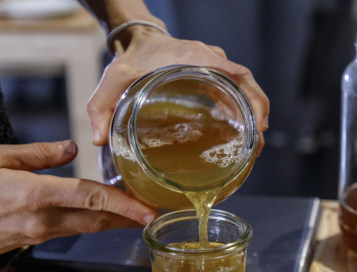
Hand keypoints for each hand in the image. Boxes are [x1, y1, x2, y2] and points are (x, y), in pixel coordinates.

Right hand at [0, 140, 156, 261]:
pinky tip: (99, 217)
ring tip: (135, 213)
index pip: (92, 198)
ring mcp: (39, 234)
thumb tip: (70, 148)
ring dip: (114, 222)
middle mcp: (43, 219)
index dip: (125, 204)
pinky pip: (70, 232)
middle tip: (153, 212)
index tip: (148, 210)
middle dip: (130, 217)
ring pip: (87, 228)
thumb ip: (39, 153)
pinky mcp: (32, 241)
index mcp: (37, 194)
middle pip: (98, 219)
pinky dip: (90, 224)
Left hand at [86, 28, 268, 154]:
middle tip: (255, 144)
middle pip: (247, 85)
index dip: (252, 98)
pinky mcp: (212, 77)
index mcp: (197, 57)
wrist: (138, 40)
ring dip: (254, 114)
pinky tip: (240, 134)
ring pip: (245, 89)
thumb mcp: (114, 76)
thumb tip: (99, 140)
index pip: (238, 74)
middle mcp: (212, 61)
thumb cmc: (131, 57)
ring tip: (252, 146)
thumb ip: (101, 105)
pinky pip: (235, 91)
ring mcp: (214, 68)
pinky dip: (242, 110)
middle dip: (257, 114)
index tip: (256, 124)